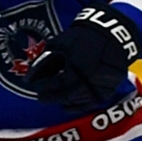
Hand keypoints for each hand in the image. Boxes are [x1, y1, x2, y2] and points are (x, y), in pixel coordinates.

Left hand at [27, 6, 141, 112]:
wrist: (111, 34)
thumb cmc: (82, 37)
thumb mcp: (60, 44)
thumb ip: (45, 61)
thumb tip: (31, 76)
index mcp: (77, 66)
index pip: (56, 83)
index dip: (43, 86)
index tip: (33, 86)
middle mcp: (90, 78)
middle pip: (67, 95)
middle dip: (52, 97)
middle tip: (41, 97)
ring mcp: (102, 84)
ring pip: (80, 100)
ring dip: (65, 102)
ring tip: (55, 100)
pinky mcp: (109, 88)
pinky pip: (93, 102)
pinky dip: (80, 106)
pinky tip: (69, 106)